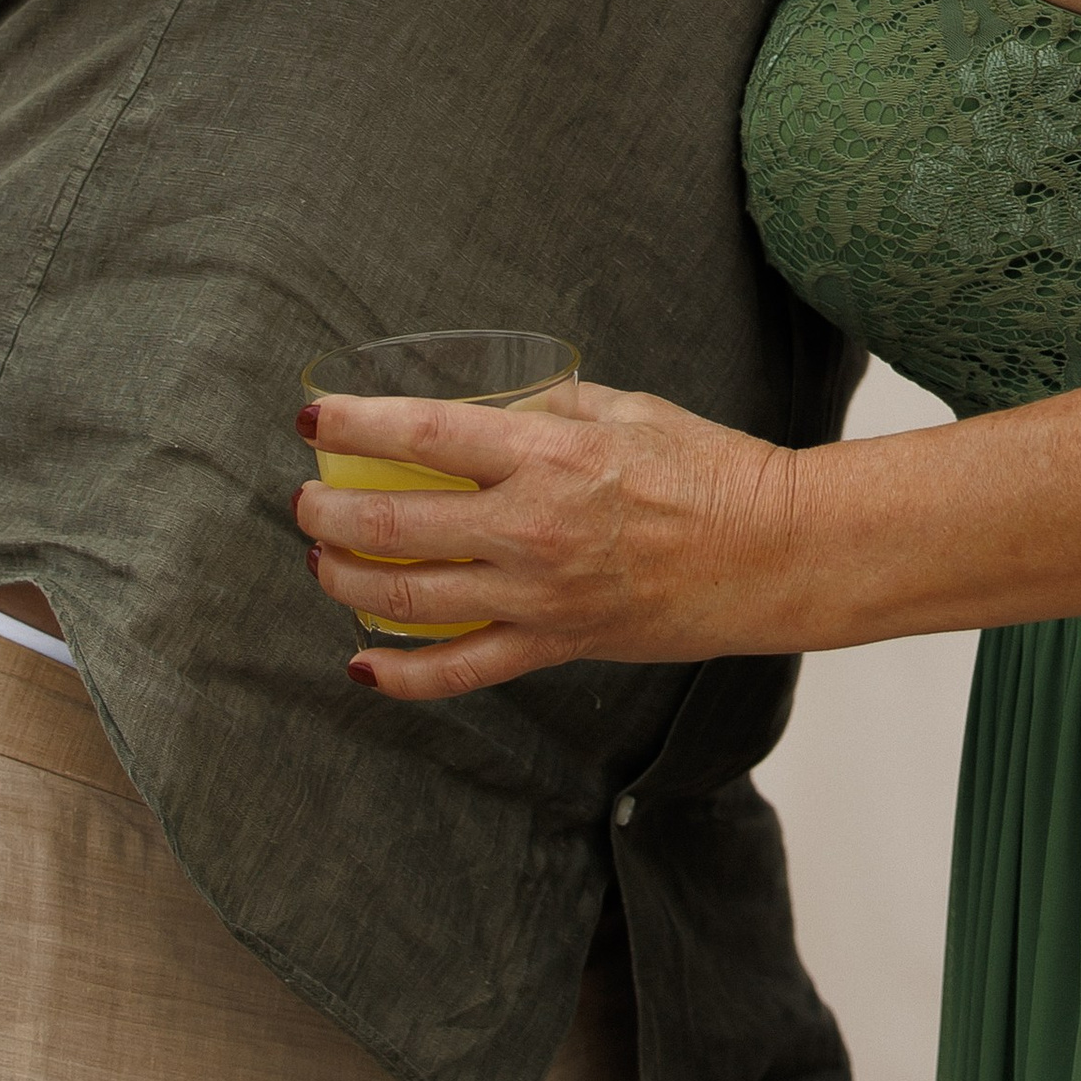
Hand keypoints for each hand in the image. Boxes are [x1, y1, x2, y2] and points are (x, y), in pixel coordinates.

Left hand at [294, 377, 799, 698]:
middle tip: (306, 500)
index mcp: (549, 454)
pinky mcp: (556, 644)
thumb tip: (496, 403)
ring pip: (410, 599)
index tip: (316, 420)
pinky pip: (461, 672)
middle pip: (395, 522)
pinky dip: (403, 676)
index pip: (423, 434)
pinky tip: (363, 664)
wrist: (775, 550)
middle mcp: (531, 527)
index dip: (355, 426)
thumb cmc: (711, 470)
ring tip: (323, 562)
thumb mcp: (627, 409)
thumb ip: (552, 405)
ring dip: (347, 580)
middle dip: (329, 511)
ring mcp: (539, 595)